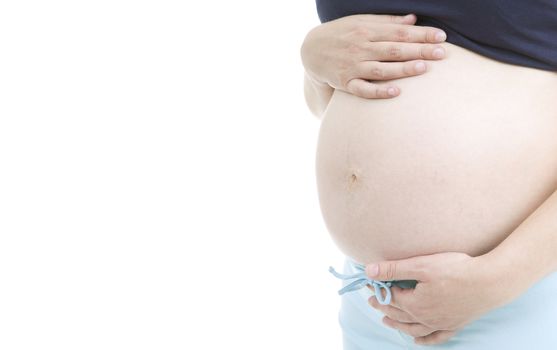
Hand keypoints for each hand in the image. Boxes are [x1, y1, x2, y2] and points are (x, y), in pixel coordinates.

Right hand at [300, 13, 446, 98]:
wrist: (310, 50)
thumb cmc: (340, 34)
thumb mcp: (360, 21)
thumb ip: (386, 22)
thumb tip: (412, 20)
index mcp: (367, 30)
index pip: (399, 32)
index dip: (421, 34)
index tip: (441, 37)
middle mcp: (361, 48)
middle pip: (394, 50)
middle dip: (419, 51)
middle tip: (442, 53)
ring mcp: (353, 66)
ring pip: (382, 69)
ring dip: (402, 69)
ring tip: (423, 68)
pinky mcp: (345, 83)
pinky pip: (364, 89)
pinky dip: (379, 91)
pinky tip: (396, 92)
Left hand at [365, 252, 509, 344]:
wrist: (490, 282)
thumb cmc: (456, 270)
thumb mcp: (421, 265)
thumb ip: (394, 269)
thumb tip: (368, 271)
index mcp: (415, 303)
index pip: (390, 297)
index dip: (378, 289)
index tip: (369, 283)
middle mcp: (425, 318)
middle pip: (399, 314)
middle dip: (383, 306)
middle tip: (372, 300)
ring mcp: (440, 323)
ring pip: (413, 329)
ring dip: (398, 325)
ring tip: (386, 321)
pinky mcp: (454, 325)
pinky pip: (436, 337)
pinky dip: (425, 340)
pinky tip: (418, 341)